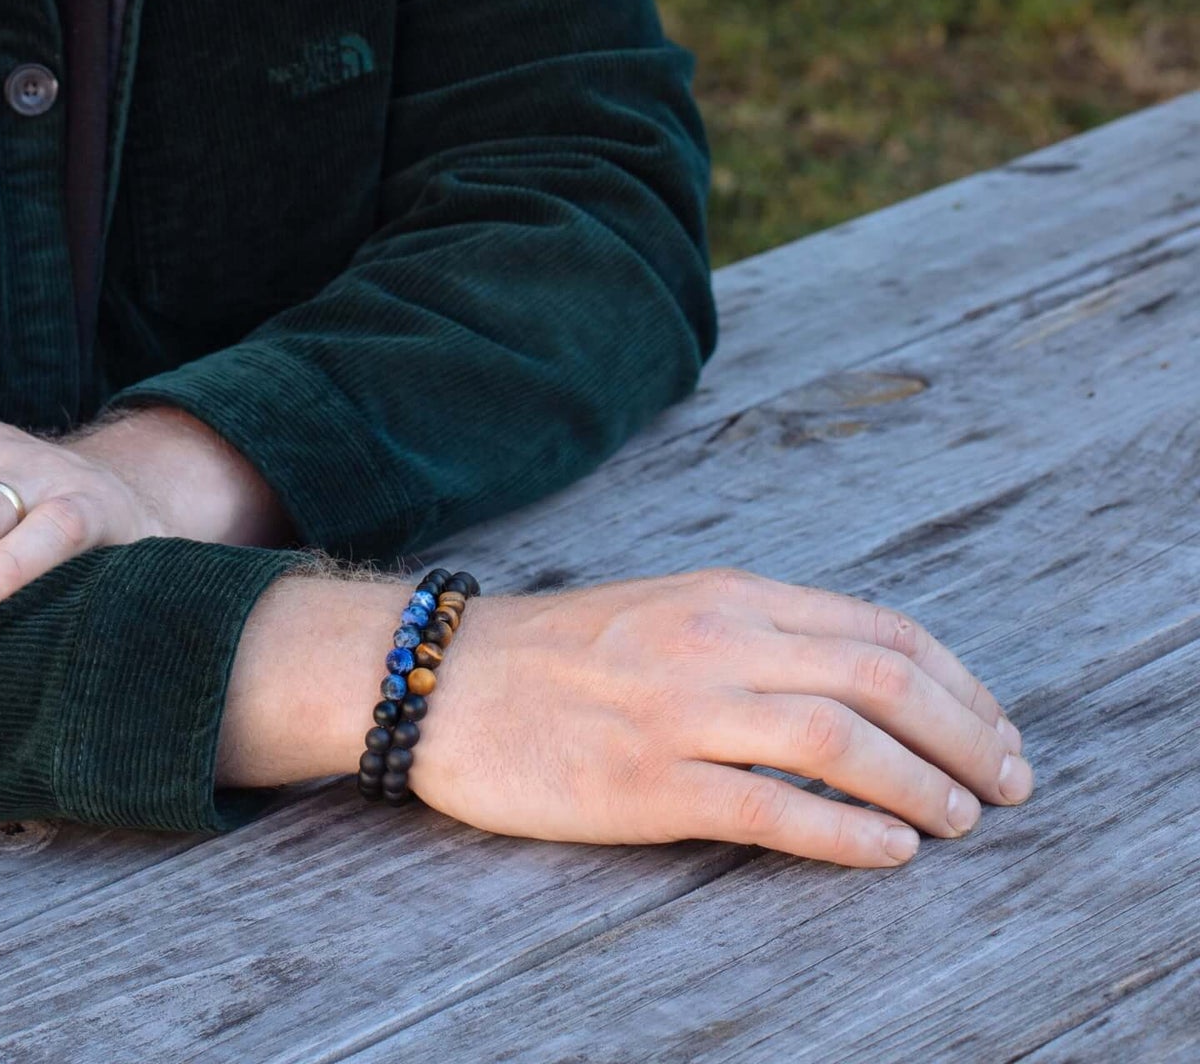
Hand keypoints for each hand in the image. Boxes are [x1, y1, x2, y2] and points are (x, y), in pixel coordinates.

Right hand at [406, 566, 1032, 868]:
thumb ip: (756, 633)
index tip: (998, 727)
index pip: (880, 630)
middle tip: (1012, 785)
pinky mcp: (645, 784)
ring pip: (841, 743)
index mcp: (725, 595)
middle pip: (880, 681)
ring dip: (924, 787)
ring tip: (964, 823)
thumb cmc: (555, 651)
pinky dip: (847, 835)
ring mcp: (681, 712)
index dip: (961, 683)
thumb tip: (860, 680)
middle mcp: (714, 641)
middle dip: (968, 736)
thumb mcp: (665, 609)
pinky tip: (889, 855)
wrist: (438, 677)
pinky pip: (771, 810)